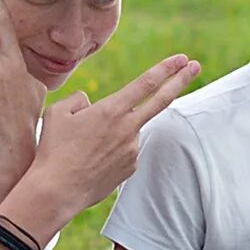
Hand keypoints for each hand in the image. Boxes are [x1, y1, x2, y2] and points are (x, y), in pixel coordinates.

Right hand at [8, 55, 199, 229]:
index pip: (146, 83)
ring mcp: (132, 150)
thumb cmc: (53, 150)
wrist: (57, 190)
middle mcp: (128, 128)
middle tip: (196, 66)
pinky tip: (91, 160)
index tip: (182, 59)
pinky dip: (112, 150)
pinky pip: (124, 150)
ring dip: (114, 132)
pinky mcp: (130, 167)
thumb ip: (78, 100)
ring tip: (84, 149)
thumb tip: (90, 103)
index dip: (166, 68)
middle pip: (162, 100)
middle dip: (181, 80)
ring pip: (129, 130)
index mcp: (111, 110)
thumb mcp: (57, 113)